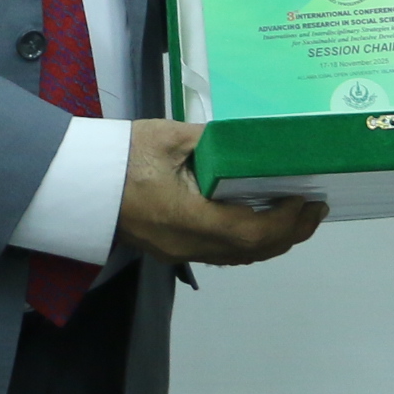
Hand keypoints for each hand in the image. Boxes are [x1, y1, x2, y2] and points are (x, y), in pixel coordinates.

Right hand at [114, 118, 324, 266]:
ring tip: (296, 216)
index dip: (284, 221)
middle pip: (251, 251)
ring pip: (238, 257)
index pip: (250, 232)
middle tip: (315, 208)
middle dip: (289, 232)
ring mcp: (179, 252)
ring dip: (272, 239)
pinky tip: (259, 221)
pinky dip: (249, 241)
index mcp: (187, 217)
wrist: (77, 181)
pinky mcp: (173, 249)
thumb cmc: (121, 155)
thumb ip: (215, 142)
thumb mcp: (170, 137)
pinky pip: (222, 253)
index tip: (305, 198)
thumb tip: (250, 143)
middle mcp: (187, 244)